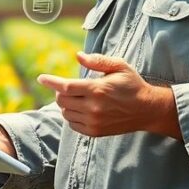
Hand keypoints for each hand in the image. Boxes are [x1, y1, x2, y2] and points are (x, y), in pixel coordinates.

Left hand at [37, 50, 178, 138]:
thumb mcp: (119, 66)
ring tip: (77, 97)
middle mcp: (93, 107)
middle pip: (62, 100)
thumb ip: (97, 60)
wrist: (147, 110)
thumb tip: (78, 56)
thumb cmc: (132, 85)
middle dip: (60, 91)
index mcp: (97, 89)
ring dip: (66, 104)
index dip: (51, 82)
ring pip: (66, 113)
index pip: (66, 86)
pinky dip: (72, 116)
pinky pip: (73, 125)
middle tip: (68, 86)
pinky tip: (81, 109)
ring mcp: (94, 122)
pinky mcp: (95, 132)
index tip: (41, 78)